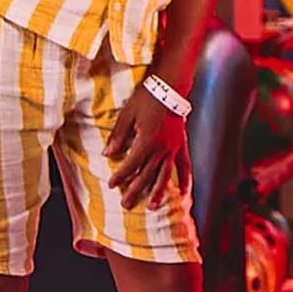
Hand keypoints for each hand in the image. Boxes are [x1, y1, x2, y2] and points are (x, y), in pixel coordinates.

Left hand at [106, 85, 191, 210]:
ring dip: (157, 192)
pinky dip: (185, 179)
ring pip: (165, 175)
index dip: (120, 176)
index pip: (130, 164)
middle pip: (146, 174)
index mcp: (146, 141)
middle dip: (135, 190)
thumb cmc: (146, 97)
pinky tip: (183, 192)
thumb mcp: (127, 114)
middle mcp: (161, 148)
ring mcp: (173, 147)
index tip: (111, 185)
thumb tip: (107, 153)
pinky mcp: (181, 144)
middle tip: (125, 204)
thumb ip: (118, 135)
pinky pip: (184, 165)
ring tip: (151, 206)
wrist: (170, 85)